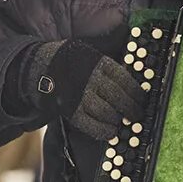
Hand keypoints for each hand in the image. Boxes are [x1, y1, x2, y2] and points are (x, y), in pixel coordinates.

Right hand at [9, 39, 144, 140]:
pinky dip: (103, 130)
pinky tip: (110, 131)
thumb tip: (130, 52)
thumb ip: (110, 53)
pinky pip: (90, 125)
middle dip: (132, 109)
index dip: (137, 93)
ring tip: (123, 121)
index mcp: (98, 62)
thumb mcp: (91, 50)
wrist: (39, 70)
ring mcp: (79, 95)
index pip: (125, 79)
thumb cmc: (72, 61)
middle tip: (137, 116)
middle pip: (118, 97)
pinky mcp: (69, 110)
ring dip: (118, 119)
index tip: (143, 100)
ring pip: (106, 112)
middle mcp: (90, 78)